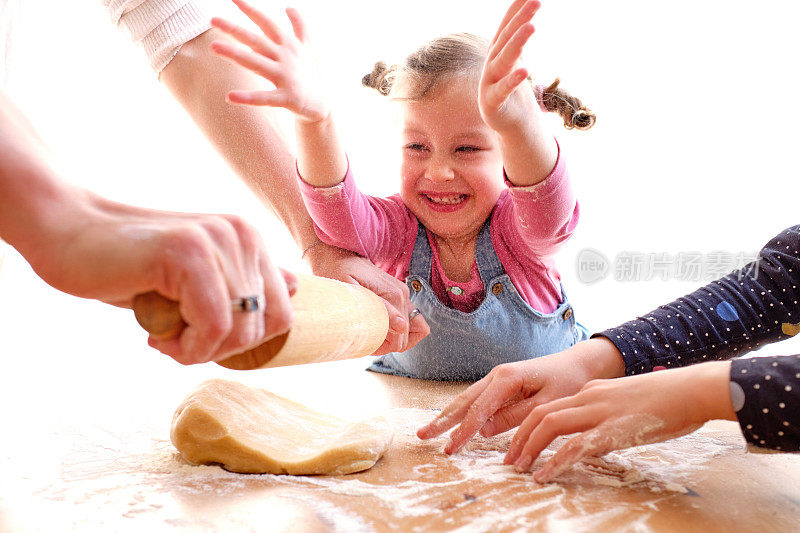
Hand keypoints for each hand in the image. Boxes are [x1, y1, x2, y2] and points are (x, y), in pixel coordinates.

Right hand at [32, 198, 295, 364]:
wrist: (65, 232)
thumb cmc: (130, 263)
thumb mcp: (196, 275)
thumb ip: (244, 278)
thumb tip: (297, 285)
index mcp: (249, 238)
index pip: (281, 313)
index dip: (241, 341)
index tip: (199, 337)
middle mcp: (242, 233)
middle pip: (263, 326)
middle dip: (220, 349)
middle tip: (176, 340)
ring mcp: (218, 238)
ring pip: (239, 329)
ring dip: (198, 350)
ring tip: (162, 335)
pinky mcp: (189, 252)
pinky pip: (214, 324)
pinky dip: (186, 346)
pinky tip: (154, 335)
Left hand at [210, 1, 328, 122]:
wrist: (323, 104)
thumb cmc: (311, 74)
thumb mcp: (308, 48)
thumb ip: (299, 27)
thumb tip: (290, 7)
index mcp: (289, 45)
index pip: (267, 23)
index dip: (250, 10)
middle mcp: (286, 57)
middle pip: (256, 40)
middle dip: (234, 29)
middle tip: (212, 20)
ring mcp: (286, 77)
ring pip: (256, 63)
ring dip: (235, 54)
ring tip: (213, 46)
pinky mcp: (286, 98)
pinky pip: (264, 98)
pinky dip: (248, 98)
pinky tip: (229, 96)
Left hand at [304, 242, 429, 353]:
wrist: (335, 254)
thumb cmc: (337, 273)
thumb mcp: (354, 294)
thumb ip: (380, 310)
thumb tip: (403, 326)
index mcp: (395, 295)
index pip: (401, 337)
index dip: (383, 347)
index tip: (364, 342)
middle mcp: (403, 295)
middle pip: (406, 336)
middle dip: (387, 344)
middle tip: (365, 339)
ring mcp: (403, 294)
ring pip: (414, 328)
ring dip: (396, 338)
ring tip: (374, 334)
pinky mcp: (398, 294)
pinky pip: (409, 318)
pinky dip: (397, 328)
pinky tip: (378, 326)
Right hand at [417, 338, 625, 453]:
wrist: (577, 364)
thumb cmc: (566, 383)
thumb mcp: (546, 404)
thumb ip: (515, 417)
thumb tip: (484, 431)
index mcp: (507, 378)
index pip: (478, 410)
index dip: (462, 431)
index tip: (450, 449)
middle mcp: (497, 376)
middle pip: (464, 401)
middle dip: (443, 420)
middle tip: (422, 436)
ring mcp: (496, 379)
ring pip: (466, 399)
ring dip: (447, 416)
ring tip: (428, 431)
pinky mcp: (500, 385)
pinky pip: (476, 400)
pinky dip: (461, 412)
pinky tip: (450, 424)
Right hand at [479, 0, 540, 132]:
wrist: (509, 122)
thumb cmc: (513, 89)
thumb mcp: (515, 61)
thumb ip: (517, 41)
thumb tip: (525, 18)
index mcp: (497, 52)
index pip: (507, 26)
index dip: (517, 10)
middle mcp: (491, 63)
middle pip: (506, 39)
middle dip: (520, 20)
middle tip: (536, 2)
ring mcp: (490, 82)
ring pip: (504, 59)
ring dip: (517, 43)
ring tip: (531, 27)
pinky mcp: (492, 102)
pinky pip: (503, 90)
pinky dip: (513, 80)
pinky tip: (525, 71)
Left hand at [506, 361, 735, 482]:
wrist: (694, 390)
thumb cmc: (668, 401)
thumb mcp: (627, 407)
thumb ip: (607, 422)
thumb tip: (594, 445)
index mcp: (592, 392)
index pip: (550, 406)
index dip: (528, 425)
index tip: (518, 444)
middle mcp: (590, 397)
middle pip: (541, 413)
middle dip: (519, 437)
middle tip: (509, 459)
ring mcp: (601, 412)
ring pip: (550, 425)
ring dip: (529, 447)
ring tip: (518, 468)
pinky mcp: (614, 429)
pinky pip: (576, 445)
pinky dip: (555, 461)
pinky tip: (543, 475)